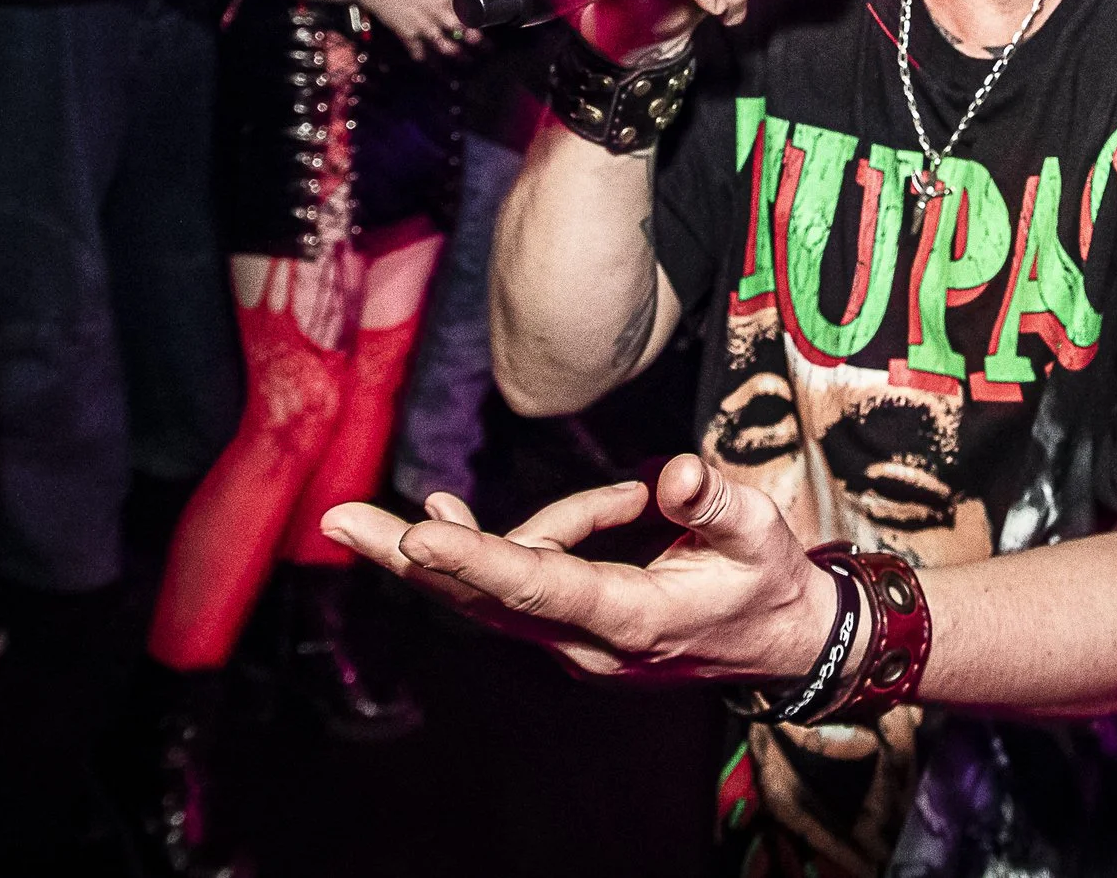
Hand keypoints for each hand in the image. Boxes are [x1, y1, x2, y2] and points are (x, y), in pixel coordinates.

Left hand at [322, 453, 834, 684]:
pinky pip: (509, 583)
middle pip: (477, 598)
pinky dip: (485, 548)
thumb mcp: (760, 535)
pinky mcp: (563, 628)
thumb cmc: (768, 583)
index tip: (417, 535)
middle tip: (338, 520)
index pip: (538, 585)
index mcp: (631, 619)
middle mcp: (584, 641)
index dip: (475, 558)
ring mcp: (567, 641)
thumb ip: (717, 502)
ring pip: (497, 583)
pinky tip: (443, 517)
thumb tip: (677, 472)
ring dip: (500, 531)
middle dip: (407, 558)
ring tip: (638, 501)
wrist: (778, 642)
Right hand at [348, 0, 474, 58]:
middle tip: (486, 49)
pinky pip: (418, 51)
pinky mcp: (405, 33)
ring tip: (465, 61)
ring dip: (455, 54)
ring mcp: (420, 22)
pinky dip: (425, 59)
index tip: (488, 26)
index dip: (478, 19)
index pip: (467, 7)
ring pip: (442, 43)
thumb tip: (461, 8)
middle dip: (474, 39)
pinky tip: (431, 65)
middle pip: (459, 27)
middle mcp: (433, 8)